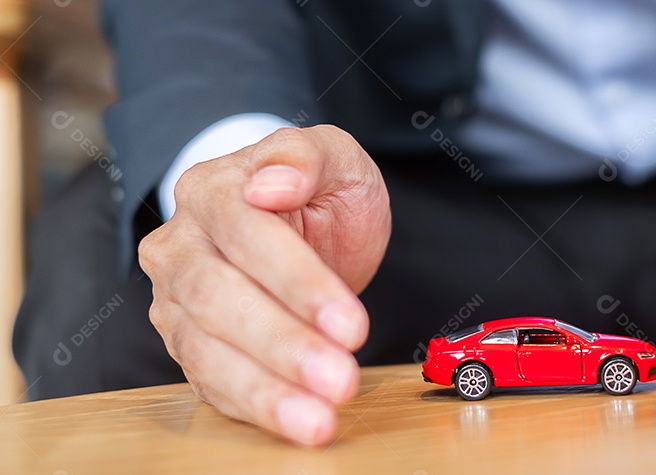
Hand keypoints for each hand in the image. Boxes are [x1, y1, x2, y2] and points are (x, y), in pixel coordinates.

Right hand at [139, 125, 390, 444]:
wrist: (305, 219)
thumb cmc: (320, 190)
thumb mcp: (335, 158)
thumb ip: (307, 158)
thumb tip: (273, 184)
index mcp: (211, 190)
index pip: (245, 236)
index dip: (297, 282)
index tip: (349, 322)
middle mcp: (180, 246)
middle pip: (217, 299)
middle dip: (283, 344)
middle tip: (339, 378)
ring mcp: (176, 301)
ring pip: (205, 350)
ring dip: (265, 389)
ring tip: (320, 417)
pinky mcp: (190, 345)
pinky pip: (211, 382)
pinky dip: (256, 406)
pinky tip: (298, 421)